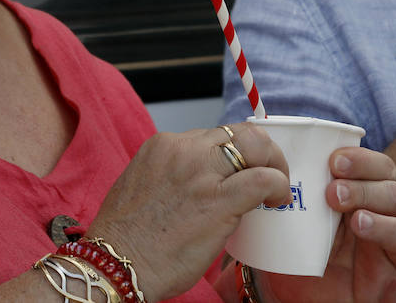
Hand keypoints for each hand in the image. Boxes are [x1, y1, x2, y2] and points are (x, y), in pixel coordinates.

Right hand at [87, 122, 290, 300]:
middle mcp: (183, 149)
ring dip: (273, 163)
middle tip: (269, 172)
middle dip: (261, 149)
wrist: (118, 263)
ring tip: (275, 187)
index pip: (213, 134)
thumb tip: (205, 183)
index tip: (241, 169)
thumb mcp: (145, 185)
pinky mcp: (219, 199)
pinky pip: (263, 179)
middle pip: (238, 132)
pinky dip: (278, 184)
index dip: (235, 151)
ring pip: (255, 145)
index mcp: (163, 144)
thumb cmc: (128, 237)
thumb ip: (174, 174)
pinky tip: (277, 200)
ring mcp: (201, 171)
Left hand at [255, 147, 395, 302]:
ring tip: (357, 223)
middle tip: (333, 193)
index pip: (380, 170)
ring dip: (387, 225)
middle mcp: (382, 224)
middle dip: (367, 188)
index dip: (364, 161)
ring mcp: (388, 260)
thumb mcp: (291, 218)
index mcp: (363, 199)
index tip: (333, 160)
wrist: (286, 295)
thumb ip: (292, 190)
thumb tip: (270, 155)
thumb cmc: (292, 251)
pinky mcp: (390, 295)